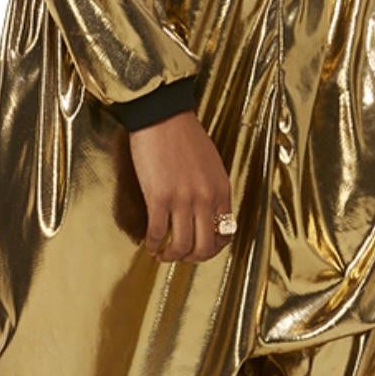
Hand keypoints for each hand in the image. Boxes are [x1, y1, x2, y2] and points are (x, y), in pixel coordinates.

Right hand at [128, 111, 235, 262]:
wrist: (163, 116)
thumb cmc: (185, 136)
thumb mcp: (212, 165)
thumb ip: (212, 190)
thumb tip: (206, 214)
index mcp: (221, 190)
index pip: (225, 234)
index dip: (212, 249)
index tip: (200, 249)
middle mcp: (206, 199)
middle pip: (204, 247)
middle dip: (191, 258)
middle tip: (180, 257)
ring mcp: (183, 200)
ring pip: (181, 245)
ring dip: (171, 256)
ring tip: (162, 254)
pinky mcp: (159, 197)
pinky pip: (157, 232)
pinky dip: (152, 244)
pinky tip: (149, 244)